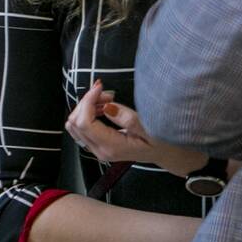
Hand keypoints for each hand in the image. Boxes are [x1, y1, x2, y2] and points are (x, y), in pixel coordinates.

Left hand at [65, 80, 207, 177]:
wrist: (165, 154)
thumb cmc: (161, 141)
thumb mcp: (149, 128)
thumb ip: (127, 118)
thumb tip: (107, 107)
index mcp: (111, 147)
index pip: (84, 123)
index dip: (87, 101)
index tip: (100, 87)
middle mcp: (100, 150)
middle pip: (75, 123)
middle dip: (86, 102)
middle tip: (106, 92)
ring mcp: (97, 149)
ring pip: (75, 125)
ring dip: (86, 107)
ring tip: (107, 98)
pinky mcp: (98, 144)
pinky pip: (82, 127)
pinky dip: (88, 112)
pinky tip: (104, 105)